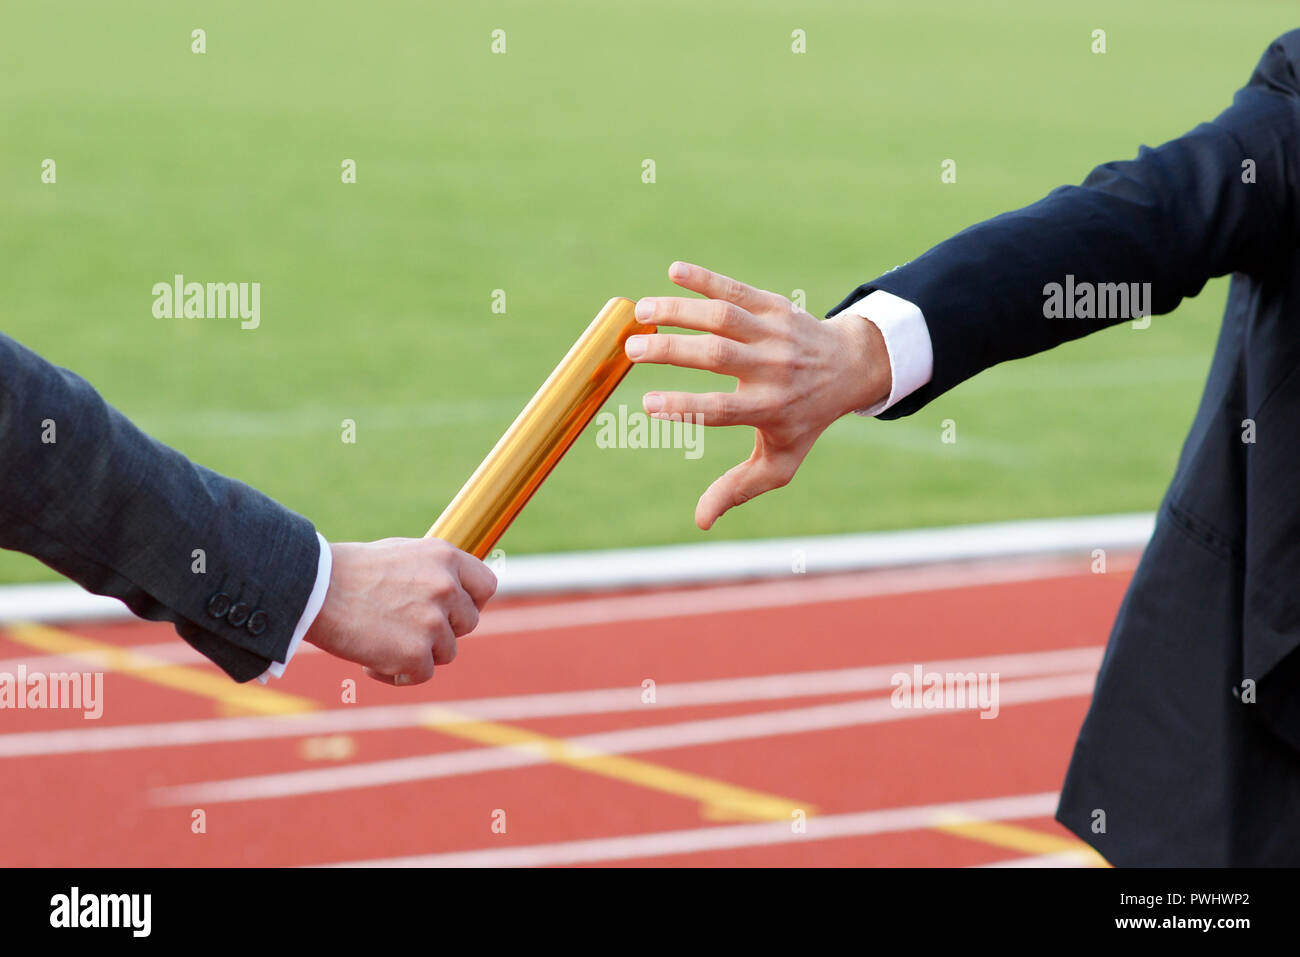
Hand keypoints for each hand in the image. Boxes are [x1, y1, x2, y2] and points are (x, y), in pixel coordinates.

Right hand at [304, 538, 496, 684]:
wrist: (314, 589)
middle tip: (406, 628)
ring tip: (382, 641)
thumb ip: (434, 572)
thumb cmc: (350, 572)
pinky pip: (421, 674)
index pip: (486, 586)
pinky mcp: (416, 653)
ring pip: (446, 652)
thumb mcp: (402, 555)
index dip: (472, 602)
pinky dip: (398, 673)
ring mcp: (434, 622)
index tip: (454, 612)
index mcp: (445, 557)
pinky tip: (371, 660)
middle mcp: (447, 587)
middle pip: (468, 623)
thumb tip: (456, 590)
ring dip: (419, 653)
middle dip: (443, 631)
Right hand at [626, 261, 890, 529]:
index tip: (647, 404)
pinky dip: (706, 279)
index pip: (722, 409)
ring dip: (681, 310)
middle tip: (631, 348)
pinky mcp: (775, 306)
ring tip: (642, 311)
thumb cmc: (804, 419)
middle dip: (672, 351)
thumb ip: (738, 489)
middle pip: (717, 356)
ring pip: (724, 317)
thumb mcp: (780, 462)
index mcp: (768, 408)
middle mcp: (773, 369)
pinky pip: (738, 289)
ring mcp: (775, 334)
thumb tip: (701, 522)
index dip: (684, 406)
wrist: (850, 367)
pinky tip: (674, 272)